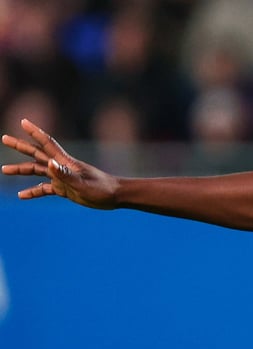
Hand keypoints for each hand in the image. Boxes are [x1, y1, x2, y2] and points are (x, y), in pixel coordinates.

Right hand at [2, 118, 119, 207]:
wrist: (115, 196)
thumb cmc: (102, 189)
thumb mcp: (83, 184)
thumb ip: (65, 174)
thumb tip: (49, 164)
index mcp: (65, 162)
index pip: (47, 143)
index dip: (35, 132)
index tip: (23, 121)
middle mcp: (61, 167)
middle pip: (37, 154)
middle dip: (20, 146)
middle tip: (4, 138)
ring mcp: (62, 177)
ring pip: (37, 171)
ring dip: (21, 170)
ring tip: (4, 170)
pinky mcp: (64, 189)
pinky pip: (44, 189)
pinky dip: (33, 191)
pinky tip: (22, 196)